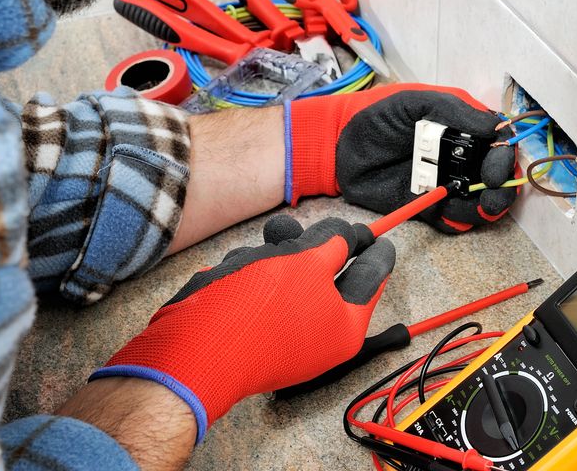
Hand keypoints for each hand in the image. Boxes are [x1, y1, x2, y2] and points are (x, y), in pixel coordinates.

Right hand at [90, 215, 394, 440]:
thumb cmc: (261, 306)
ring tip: (263, 250)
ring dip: (276, 253)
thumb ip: (336, 244)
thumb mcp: (310, 262)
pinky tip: (237, 270)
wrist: (194, 347)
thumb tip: (349, 235)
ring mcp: (284, 329)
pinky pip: (262, 283)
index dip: (377, 250)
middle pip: (330, 271)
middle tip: (315, 229)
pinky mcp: (252, 323)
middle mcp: (320, 331)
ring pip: (291, 271)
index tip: (383, 236)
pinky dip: (253, 270)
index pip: (372, 277)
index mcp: (346, 325)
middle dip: (313, 244)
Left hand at [287, 84, 515, 232]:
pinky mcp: (428, 208)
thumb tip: (497, 127)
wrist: (340, 147)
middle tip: (490, 186)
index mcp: (462, 129)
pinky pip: (454, 220)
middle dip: (500, 184)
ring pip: (480, 202)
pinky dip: (459, 219)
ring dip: (485, 206)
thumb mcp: (416, 102)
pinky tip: (448, 210)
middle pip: (496, 176)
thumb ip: (456, 112)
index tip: (496, 160)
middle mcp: (459, 158)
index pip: (498, 142)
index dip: (505, 153)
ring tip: (475, 203)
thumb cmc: (377, 116)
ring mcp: (445, 184)